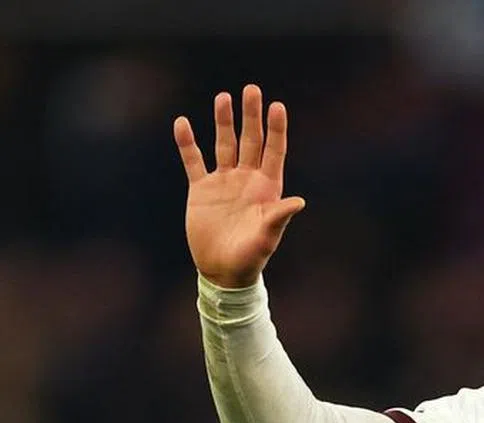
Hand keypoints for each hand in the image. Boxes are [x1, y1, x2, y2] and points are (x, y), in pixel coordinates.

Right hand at [174, 84, 305, 287]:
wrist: (222, 271)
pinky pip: (193, 161)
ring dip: (223, 122)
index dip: (276, 129)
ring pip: (224, 144)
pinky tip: (182, 122)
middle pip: (250, 141)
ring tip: (222, 97)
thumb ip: (279, 217)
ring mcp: (224, 182)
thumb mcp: (266, 237)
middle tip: (251, 89)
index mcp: (267, 188)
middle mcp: (247, 179)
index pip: (274, 151)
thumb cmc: (251, 257)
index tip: (278, 106)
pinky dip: (187, 143)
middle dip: (251, 116)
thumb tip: (299, 202)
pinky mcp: (201, 189)